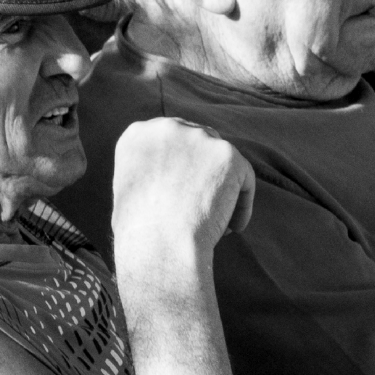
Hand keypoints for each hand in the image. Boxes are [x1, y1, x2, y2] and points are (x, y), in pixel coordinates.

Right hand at [112, 118, 254, 270]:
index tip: (188, 192)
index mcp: (139, 135)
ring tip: (219, 226)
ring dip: (224, 190)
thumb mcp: (129, 195)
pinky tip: (232, 229)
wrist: (160, 246)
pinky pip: (244, 179)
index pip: (172, 140)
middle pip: (201, 142)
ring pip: (223, 163)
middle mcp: (167, 128)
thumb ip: (149, 175)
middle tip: (208, 207)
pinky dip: (241, 206)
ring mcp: (199, 138)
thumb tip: (171, 180)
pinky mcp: (228, 155)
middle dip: (207, 172)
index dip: (184, 166)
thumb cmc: (140, 236)